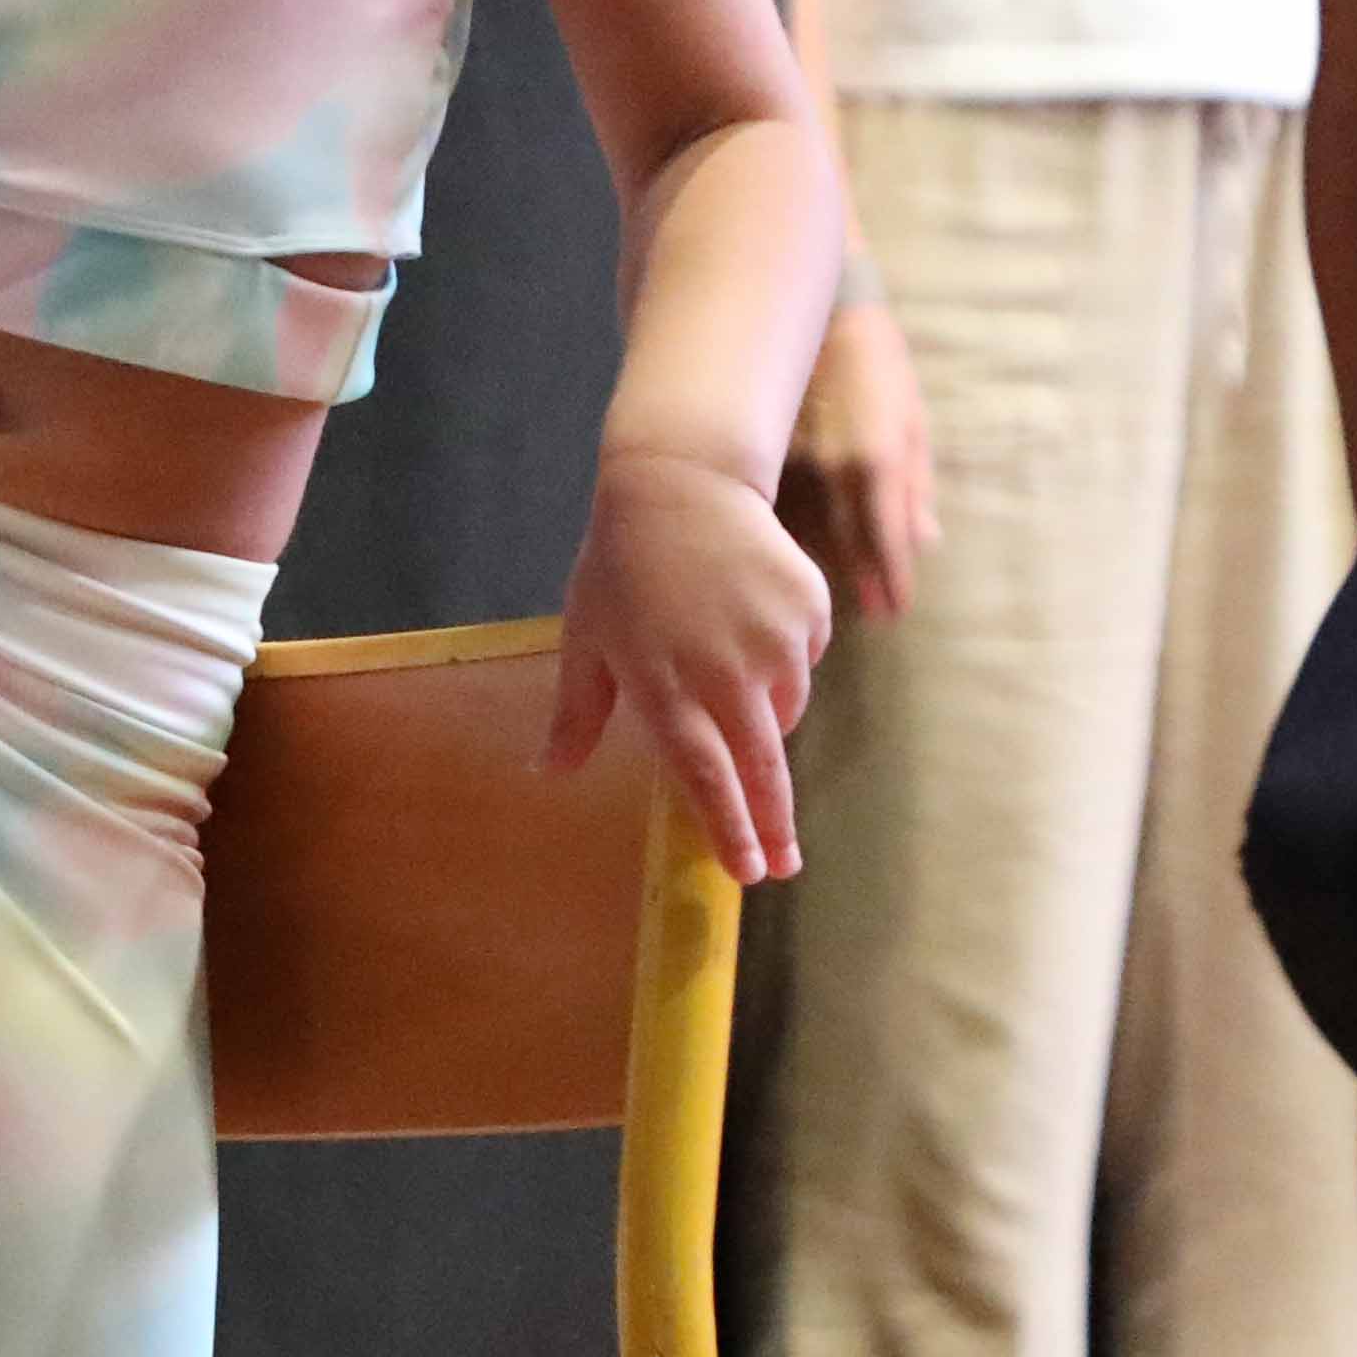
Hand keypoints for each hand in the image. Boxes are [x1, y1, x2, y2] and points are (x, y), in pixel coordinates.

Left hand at [549, 445, 826, 880]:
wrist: (679, 485)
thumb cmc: (619, 569)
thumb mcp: (585, 641)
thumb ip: (576, 713)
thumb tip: (550, 772)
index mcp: (665, 688)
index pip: (705, 777)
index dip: (728, 828)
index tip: (747, 872)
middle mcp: (725, 675)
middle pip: (760, 768)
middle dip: (774, 824)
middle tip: (784, 866)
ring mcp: (773, 643)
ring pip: (783, 711)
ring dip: (763, 714)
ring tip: (721, 659)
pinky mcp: (807, 613)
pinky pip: (803, 660)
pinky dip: (783, 657)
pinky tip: (747, 615)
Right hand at [776, 292, 936, 619]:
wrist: (807, 313)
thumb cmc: (872, 363)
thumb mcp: (911, 418)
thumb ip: (916, 485)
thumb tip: (925, 541)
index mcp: (873, 460)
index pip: (884, 542)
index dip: (890, 581)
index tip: (894, 612)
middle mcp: (825, 470)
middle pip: (840, 548)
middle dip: (856, 583)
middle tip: (866, 617)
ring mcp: (781, 465)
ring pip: (795, 535)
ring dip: (811, 565)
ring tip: (820, 594)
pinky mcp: (750, 458)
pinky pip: (764, 511)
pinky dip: (777, 534)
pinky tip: (780, 550)